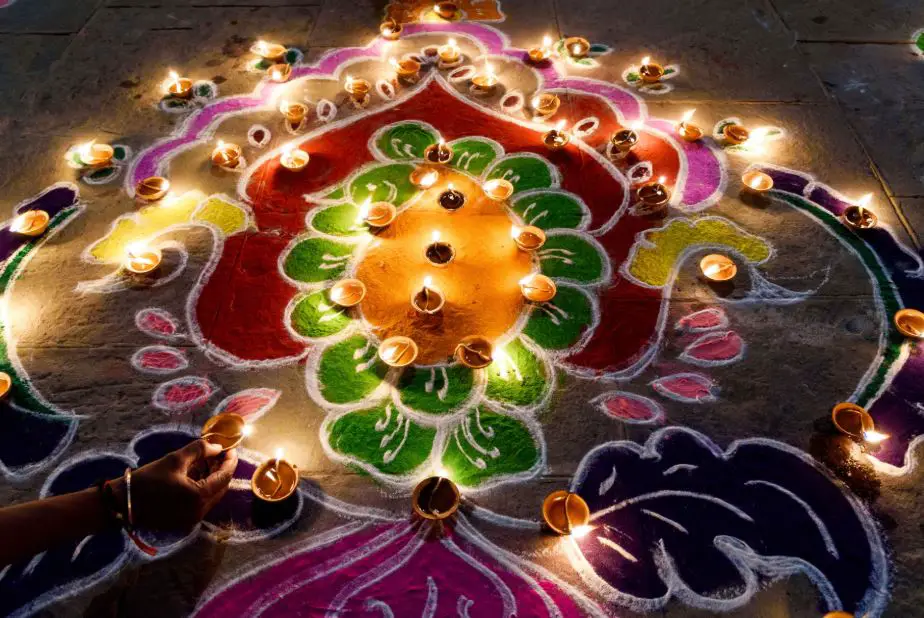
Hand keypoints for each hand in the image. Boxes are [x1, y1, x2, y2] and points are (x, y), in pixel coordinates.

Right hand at [112, 440, 237, 531]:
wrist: (123, 503)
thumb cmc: (148, 479)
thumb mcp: (175, 459)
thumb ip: (200, 450)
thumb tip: (218, 447)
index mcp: (199, 497)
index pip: (225, 477)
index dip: (230, 461)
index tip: (231, 449)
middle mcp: (199, 512)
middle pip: (221, 488)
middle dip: (223, 470)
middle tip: (219, 454)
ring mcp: (192, 519)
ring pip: (212, 497)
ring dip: (214, 480)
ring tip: (208, 462)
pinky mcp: (184, 522)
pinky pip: (202, 504)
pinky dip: (204, 490)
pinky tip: (198, 476)